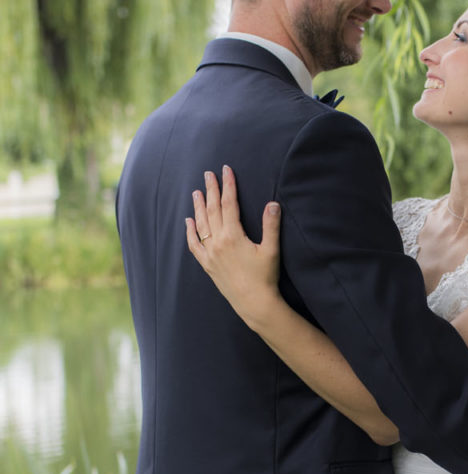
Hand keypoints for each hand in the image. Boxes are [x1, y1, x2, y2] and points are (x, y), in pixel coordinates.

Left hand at [186, 165, 281, 330]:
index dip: (228, 185)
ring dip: (198, 206)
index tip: (226, 171)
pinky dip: (190, 231)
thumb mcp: (271, 250)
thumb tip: (272, 203)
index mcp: (233, 235)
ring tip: (197, 192)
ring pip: (201, 224)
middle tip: (208, 174)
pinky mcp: (207, 264)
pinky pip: (194, 244)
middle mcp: (218, 242)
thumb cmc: (265, 277)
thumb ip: (271, 225)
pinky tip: (189, 221)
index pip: (229, 204)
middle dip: (211, 190)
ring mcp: (210, 253)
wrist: (253, 303)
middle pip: (212, 210)